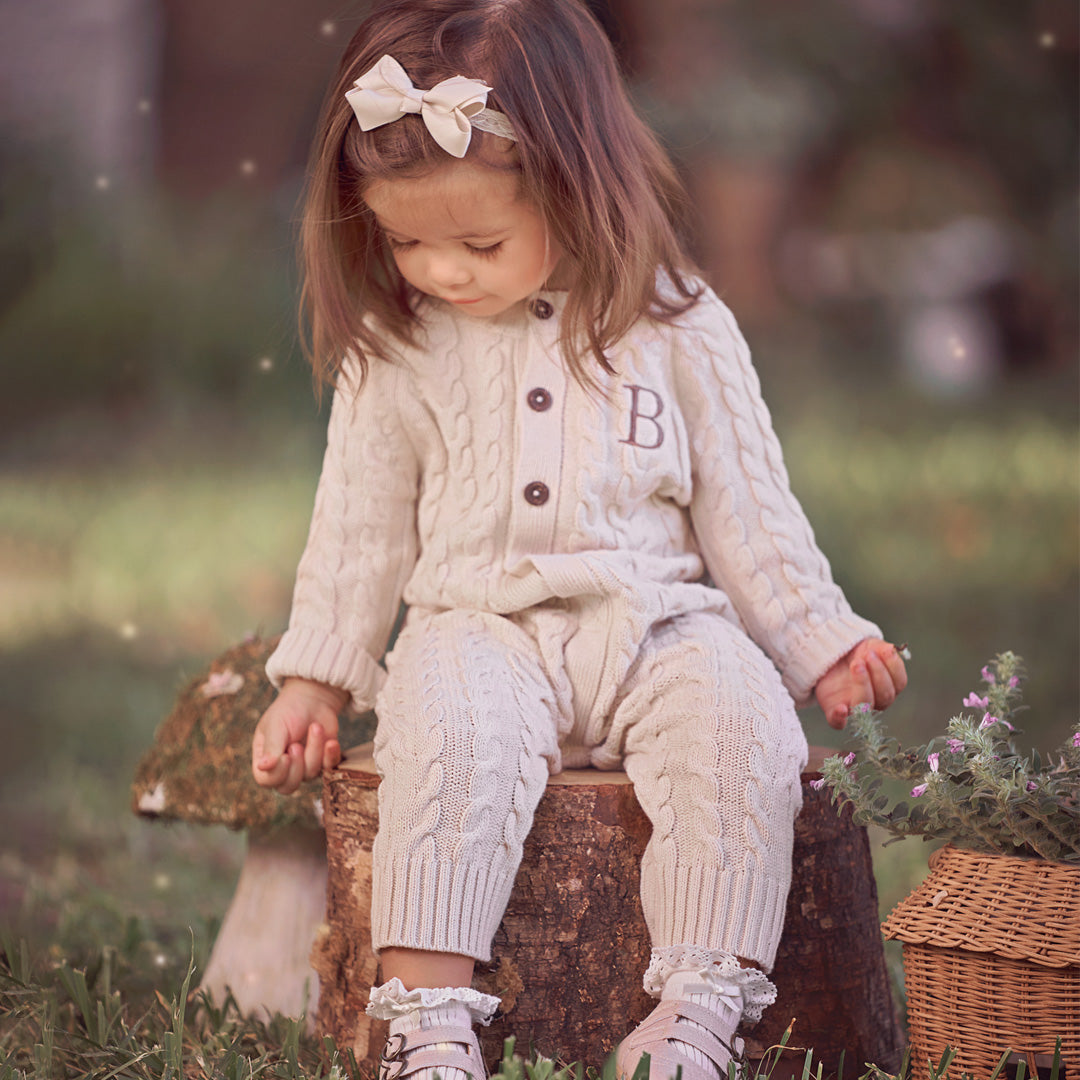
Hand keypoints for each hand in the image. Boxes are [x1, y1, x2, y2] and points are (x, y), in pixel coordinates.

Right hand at [251, 678, 347, 793]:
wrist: (313, 699)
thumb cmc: (289, 710)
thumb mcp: (276, 725)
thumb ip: (271, 747)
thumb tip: (262, 767)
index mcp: (265, 758)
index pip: (266, 780)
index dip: (278, 773)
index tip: (286, 755)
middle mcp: (283, 767)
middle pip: (288, 787)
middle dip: (297, 767)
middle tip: (297, 745)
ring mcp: (304, 766)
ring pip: (310, 775)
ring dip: (314, 750)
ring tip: (315, 727)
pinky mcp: (323, 761)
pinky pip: (329, 768)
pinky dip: (331, 755)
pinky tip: (331, 742)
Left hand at [815, 638, 907, 730]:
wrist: (831, 656)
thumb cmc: (856, 653)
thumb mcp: (871, 646)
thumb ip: (882, 649)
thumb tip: (891, 650)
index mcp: (888, 686)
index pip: (899, 683)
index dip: (893, 667)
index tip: (882, 650)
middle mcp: (875, 700)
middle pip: (885, 696)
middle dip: (878, 674)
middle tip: (866, 657)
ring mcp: (854, 707)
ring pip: (864, 707)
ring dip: (863, 686)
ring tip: (856, 664)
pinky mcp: (833, 710)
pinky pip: (838, 723)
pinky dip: (840, 718)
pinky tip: (841, 708)